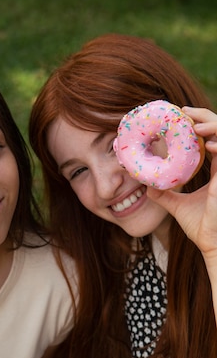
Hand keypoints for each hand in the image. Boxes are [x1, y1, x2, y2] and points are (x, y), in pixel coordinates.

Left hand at [147, 107, 216, 262]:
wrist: (212, 245)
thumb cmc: (201, 227)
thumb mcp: (177, 206)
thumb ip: (164, 195)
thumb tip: (147, 186)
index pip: (211, 139)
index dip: (200, 124)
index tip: (181, 117)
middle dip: (205, 116)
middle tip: (184, 112)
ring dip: (213, 125)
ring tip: (194, 125)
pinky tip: (207, 145)